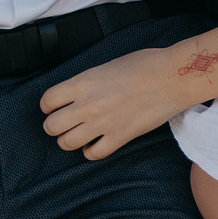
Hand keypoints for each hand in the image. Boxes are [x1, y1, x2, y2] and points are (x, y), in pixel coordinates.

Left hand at [39, 47, 192, 159]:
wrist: (170, 77)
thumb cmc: (144, 64)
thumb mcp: (107, 65)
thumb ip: (88, 81)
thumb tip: (78, 92)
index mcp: (83, 82)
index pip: (47, 101)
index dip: (47, 105)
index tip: (53, 106)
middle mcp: (87, 105)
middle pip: (52, 126)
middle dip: (54, 125)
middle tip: (62, 122)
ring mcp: (102, 124)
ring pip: (67, 143)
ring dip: (69, 140)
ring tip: (77, 134)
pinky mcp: (118, 138)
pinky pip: (93, 154)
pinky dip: (90, 151)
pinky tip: (95, 143)